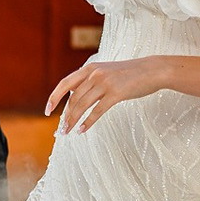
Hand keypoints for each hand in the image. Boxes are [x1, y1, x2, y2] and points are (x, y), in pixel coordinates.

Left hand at [45, 56, 170, 131]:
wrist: (152, 70)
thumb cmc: (129, 74)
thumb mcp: (106, 72)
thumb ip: (90, 81)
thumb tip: (75, 96)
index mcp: (90, 68)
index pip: (65, 84)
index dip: (54, 98)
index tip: (47, 110)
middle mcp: (95, 74)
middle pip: (73, 99)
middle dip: (65, 116)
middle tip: (61, 129)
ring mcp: (105, 83)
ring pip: (82, 105)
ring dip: (73, 121)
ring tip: (69, 132)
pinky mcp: (116, 93)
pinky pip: (97, 111)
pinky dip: (88, 122)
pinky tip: (82, 130)